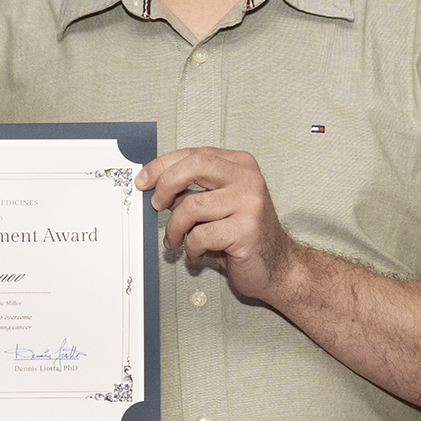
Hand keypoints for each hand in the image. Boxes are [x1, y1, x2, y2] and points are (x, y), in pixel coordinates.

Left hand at [142, 147, 306, 305]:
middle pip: (193, 166)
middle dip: (165, 185)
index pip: (194, 154)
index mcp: (240, 165)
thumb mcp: (217, 204)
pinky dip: (191, 248)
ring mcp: (249, 203)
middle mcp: (247, 179)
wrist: (277, 266)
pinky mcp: (246, 230)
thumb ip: (193, 190)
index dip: (162, 166)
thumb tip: (155, 185)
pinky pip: (200, 235)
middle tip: (157, 206)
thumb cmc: (242, 235)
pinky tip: (198, 253)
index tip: (144, 181)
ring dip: (175, 228)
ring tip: (178, 241)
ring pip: (191, 206)